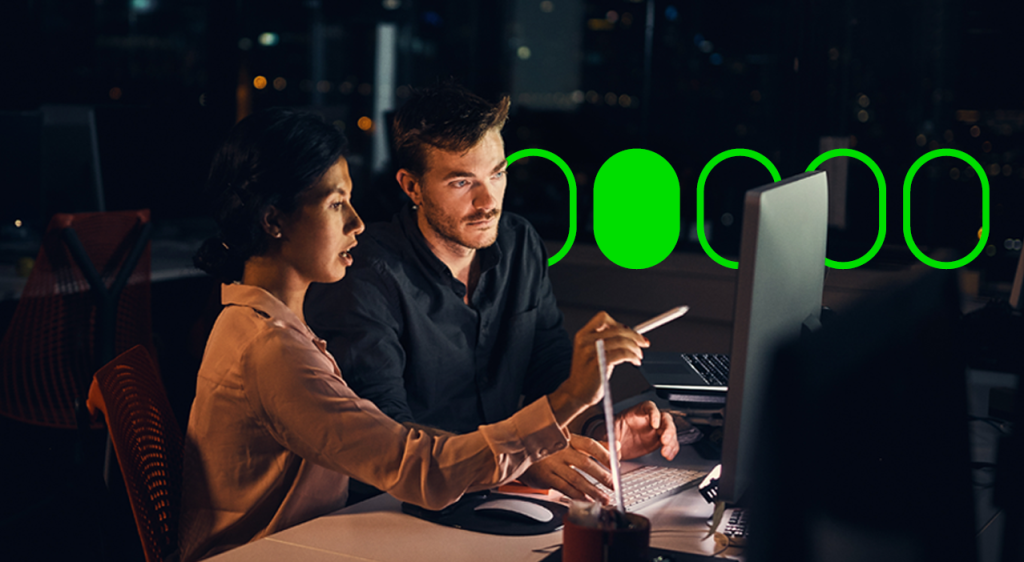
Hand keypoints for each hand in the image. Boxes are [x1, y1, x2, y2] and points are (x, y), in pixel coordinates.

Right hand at [518, 434, 613, 503]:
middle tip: (614, 485)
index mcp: (569, 439)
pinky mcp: (545, 477)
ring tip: (603, 498)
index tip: (616, 464)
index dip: (605, 454)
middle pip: (586, 463)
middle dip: (602, 476)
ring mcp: (552, 464)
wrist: (519, 450)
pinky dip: (576, 495)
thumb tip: (616, 447)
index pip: (590, 445)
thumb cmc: (549, 448)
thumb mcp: (570, 442)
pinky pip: (563, 487)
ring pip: (576, 478)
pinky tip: (586, 500)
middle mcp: (561, 451)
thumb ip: (594, 446)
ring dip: (592, 490)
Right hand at [548, 312, 649, 426]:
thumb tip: (629, 334)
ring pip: (622, 341)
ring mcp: (591, 352)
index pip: (603, 318)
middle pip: (617, 329)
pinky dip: (633, 356)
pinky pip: (622, 354)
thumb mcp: (592, 352)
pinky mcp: (599, 363)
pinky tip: (635, 361)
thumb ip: (606, 341)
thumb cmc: (586, 374)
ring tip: (638, 355)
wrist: (576, 393)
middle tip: (643, 342)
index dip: (619, 323)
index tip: (629, 331)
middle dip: (635, 336)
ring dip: (635, 348)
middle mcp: (585, 341)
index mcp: (582, 335)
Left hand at [590, 401, 679, 460]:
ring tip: (666, 452)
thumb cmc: (611, 431)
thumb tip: (614, 447)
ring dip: (671, 442)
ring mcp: (655, 430)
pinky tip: (668, 455)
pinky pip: (670, 444)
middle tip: (664, 440)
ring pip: (670, 431)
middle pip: (665, 418)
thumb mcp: (607, 432)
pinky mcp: (658, 441)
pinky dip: (671, 450)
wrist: (612, 443)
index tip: (655, 424)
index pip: (649, 407)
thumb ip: (610, 438)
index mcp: (637, 412)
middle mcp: (649, 419)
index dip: (654, 414)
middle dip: (668, 429)